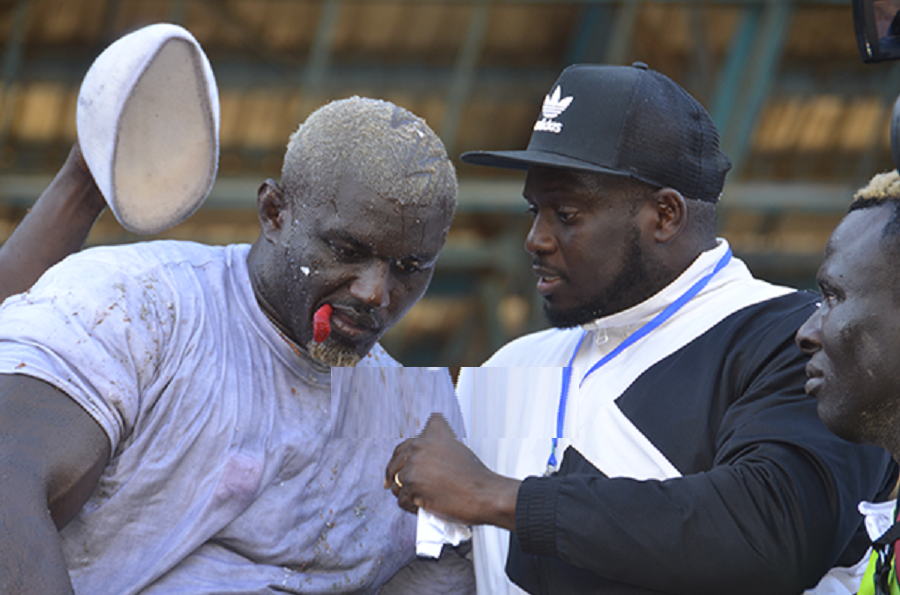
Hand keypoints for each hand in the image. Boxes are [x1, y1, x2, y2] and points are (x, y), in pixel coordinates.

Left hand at [384, 413, 519, 530]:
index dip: (398, 460)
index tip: (395, 470)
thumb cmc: (474, 477)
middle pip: (394, 465)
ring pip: (397, 485)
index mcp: (429, 437)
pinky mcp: (411, 485)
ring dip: (405, 494)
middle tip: (393, 487)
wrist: (484, 494)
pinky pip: (402, 501)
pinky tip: (424, 508)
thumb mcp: (455, 450)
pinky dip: (411, 508)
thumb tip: (420, 459)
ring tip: (421, 500)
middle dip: (393, 478)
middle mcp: (419, 447)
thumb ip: (435, 449)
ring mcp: (414, 466)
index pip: (402, 447)